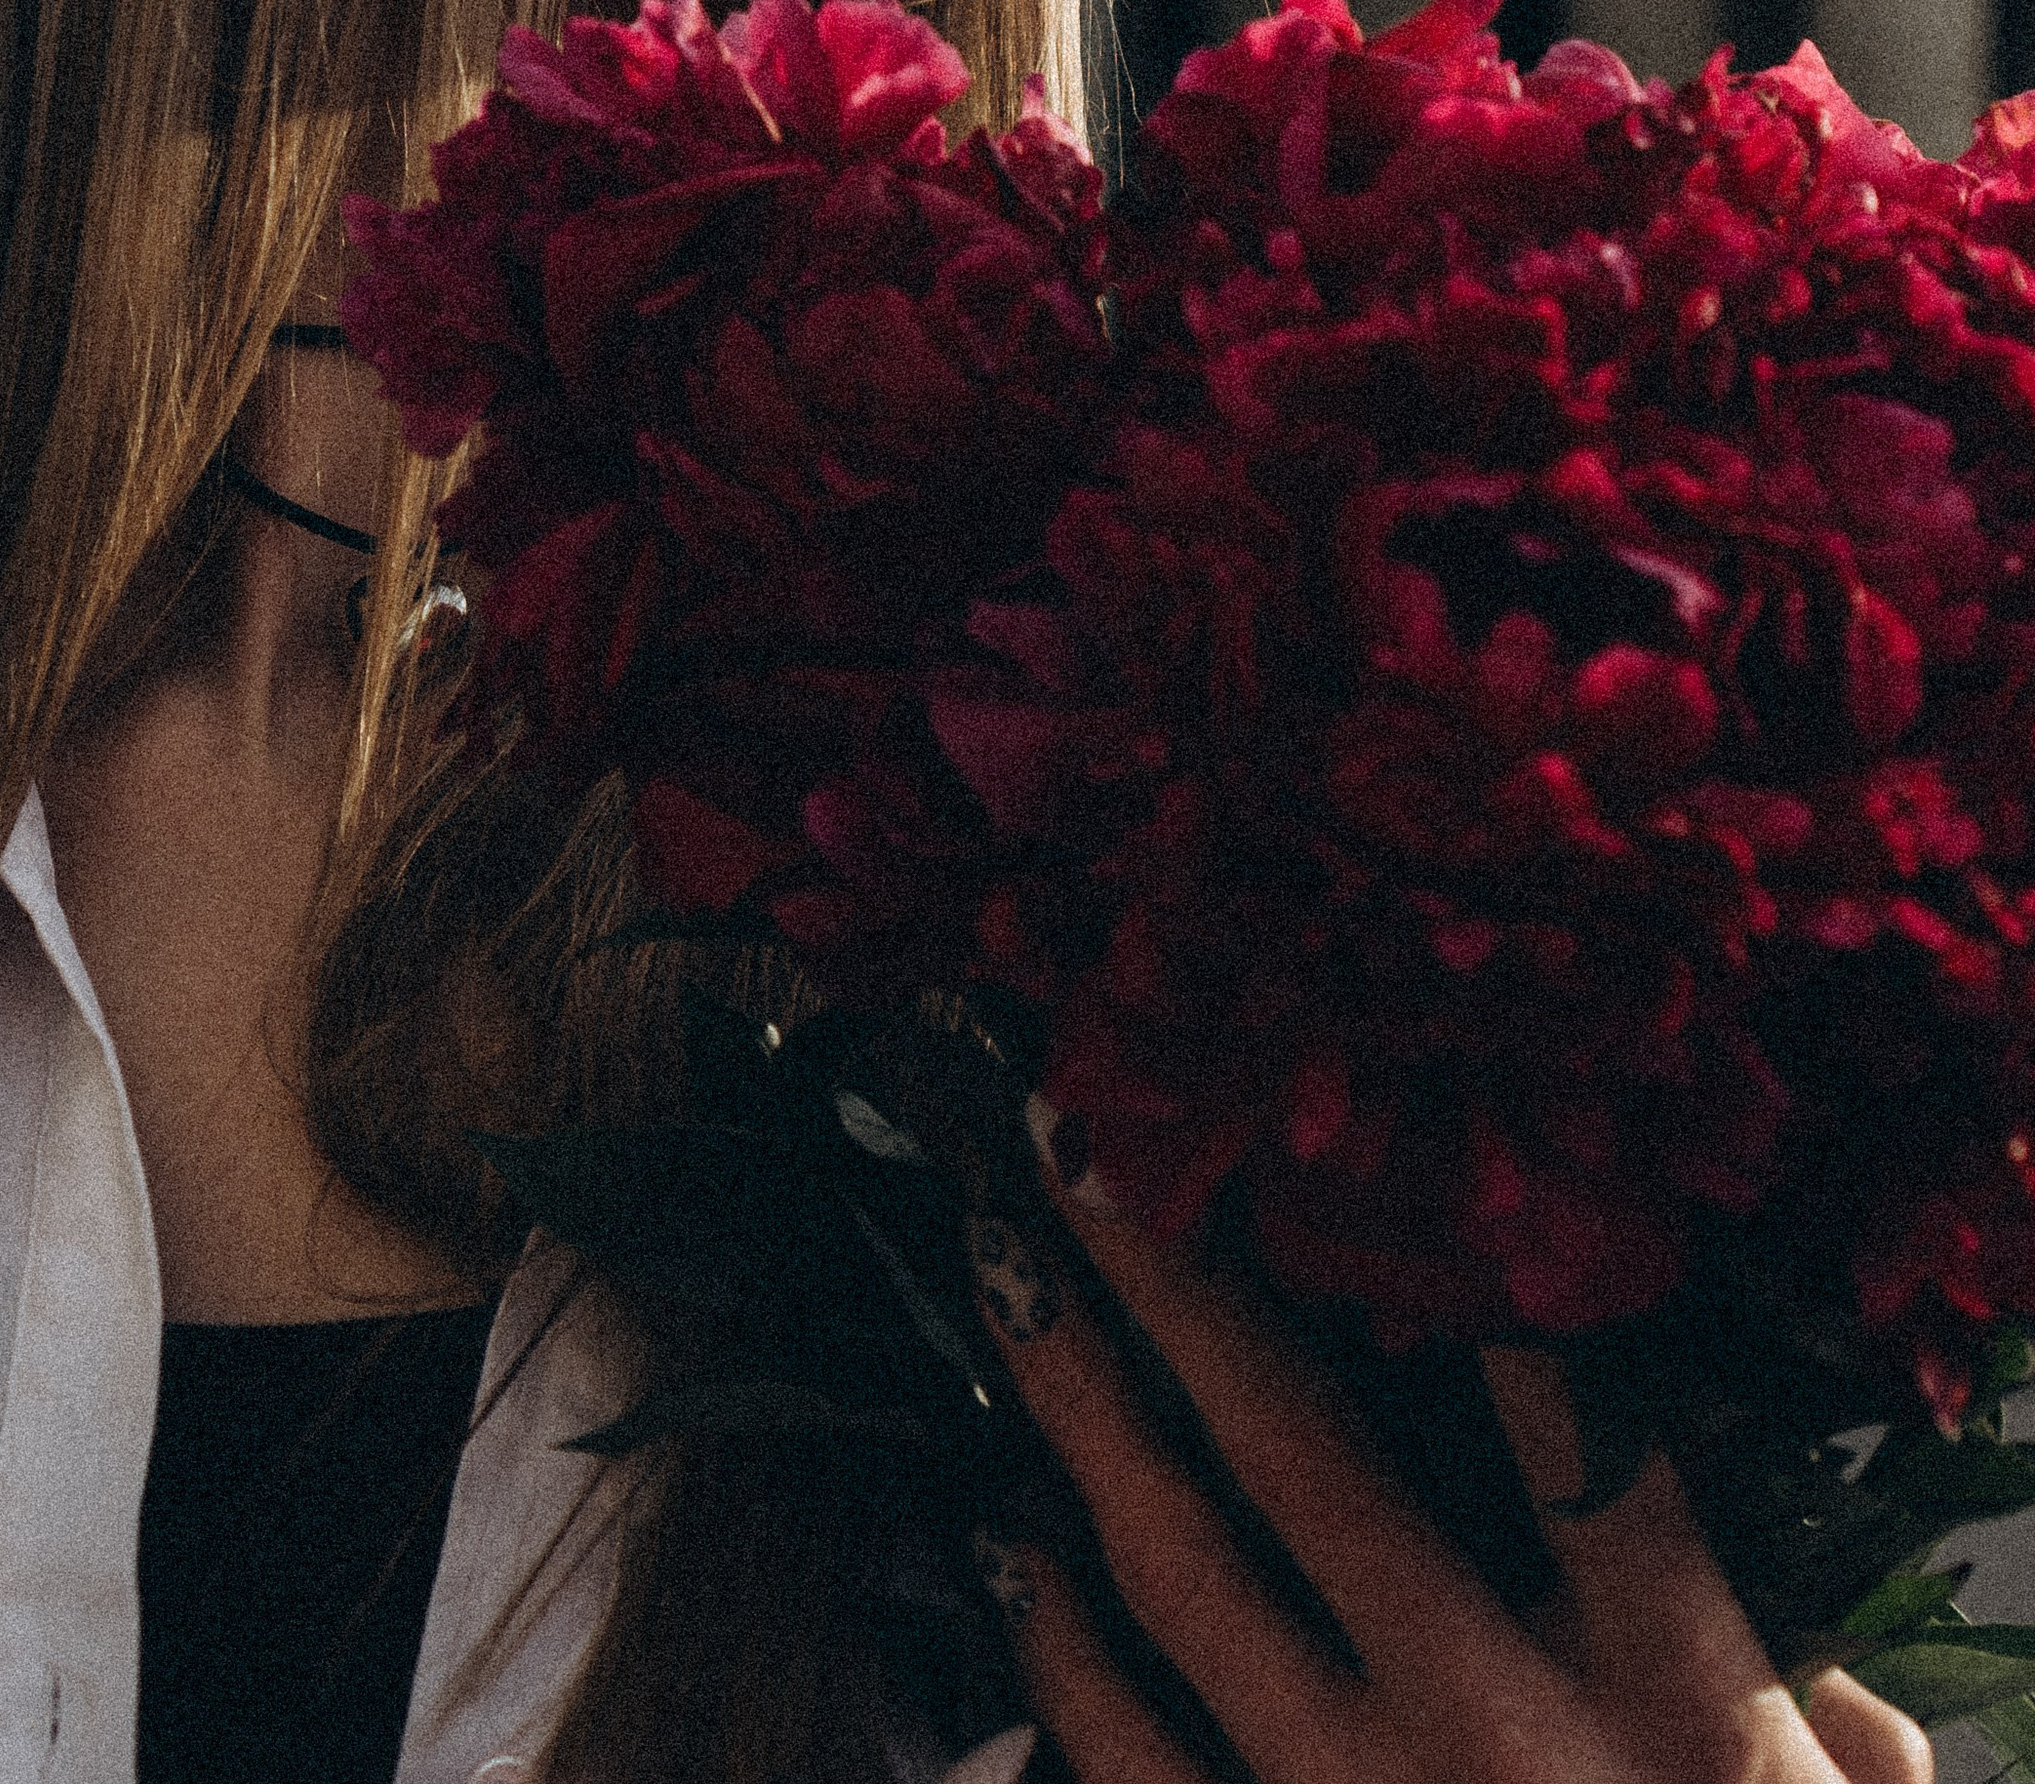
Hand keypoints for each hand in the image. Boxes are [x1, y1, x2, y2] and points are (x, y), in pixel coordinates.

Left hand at [966, 1178, 1932, 1783]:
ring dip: (1082, 1413)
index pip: (1598, 1455)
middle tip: (1088, 1132)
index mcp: (1675, 1710)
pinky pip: (1126, 1760)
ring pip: (1180, 1578)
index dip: (1514, 1299)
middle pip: (1312, 1464)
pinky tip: (1006, 1537)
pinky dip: (1054, 1640)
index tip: (1410, 1150)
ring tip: (1008, 1274)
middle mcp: (1497, 1741)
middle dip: (1184, 1281)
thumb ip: (1848, 1738)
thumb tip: (1835, 1686)